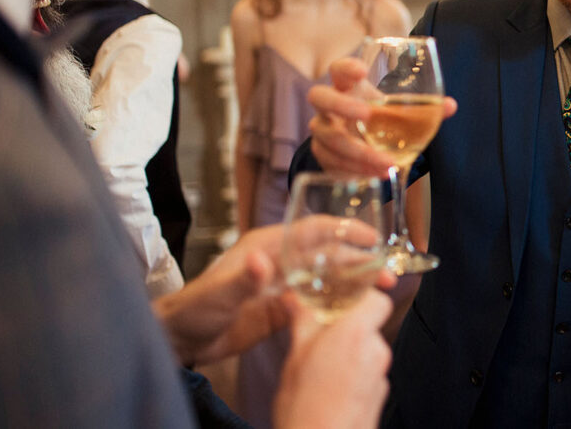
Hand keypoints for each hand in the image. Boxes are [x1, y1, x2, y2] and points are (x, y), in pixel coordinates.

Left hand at [153, 223, 394, 365]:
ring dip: (355, 281)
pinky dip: (341, 303)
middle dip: (360, 260)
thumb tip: (263, 263)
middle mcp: (281, 260)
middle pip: (329, 254)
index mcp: (268, 246)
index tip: (372, 236)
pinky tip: (359, 309)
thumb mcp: (218, 293)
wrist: (181, 340)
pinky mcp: (286, 309)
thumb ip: (243, 279)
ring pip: (329, 277)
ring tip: (384, 290)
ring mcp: (285, 285)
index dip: (345, 230)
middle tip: (388, 272)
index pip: (315, 229)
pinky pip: (320, 302)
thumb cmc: (193, 309)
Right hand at [273, 289, 393, 428]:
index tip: (340, 302)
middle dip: (346, 330)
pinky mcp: (380, 397)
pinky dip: (352, 376)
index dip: (361, 297)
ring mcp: (381, 376)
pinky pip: (368, 375)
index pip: (377, 300)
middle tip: (318, 338)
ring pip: (366, 351)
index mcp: (356, 334)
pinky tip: (329, 389)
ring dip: (347, 354)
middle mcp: (376, 352)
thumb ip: (303, 323)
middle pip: (369, 326)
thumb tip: (296, 298)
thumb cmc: (304, 408)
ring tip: (319, 370)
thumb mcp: (295, 358)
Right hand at [307, 57, 456, 176]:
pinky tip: (377, 175)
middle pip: (319, 96)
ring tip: (386, 163)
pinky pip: (331, 162)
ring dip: (357, 151)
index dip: (346, 67)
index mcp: (348, 87)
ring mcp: (322, 130)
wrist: (358, 146)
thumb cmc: (379, 120)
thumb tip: (450, 105)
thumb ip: (424, 109)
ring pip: (327, 137)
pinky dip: (356, 170)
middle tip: (366, 115)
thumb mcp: (398, 113)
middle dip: (341, 105)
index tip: (362, 70)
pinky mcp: (323, 155)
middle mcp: (329, 106)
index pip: (338, 69)